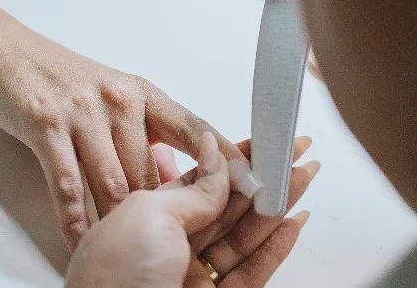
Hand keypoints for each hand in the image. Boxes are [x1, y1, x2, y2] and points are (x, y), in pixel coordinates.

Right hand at [0, 20, 248, 250]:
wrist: (2, 51)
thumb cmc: (61, 77)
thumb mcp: (114, 93)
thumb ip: (146, 130)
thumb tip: (173, 172)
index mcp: (144, 94)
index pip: (197, 130)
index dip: (228, 162)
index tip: (256, 188)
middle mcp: (121, 102)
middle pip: (152, 172)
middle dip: (159, 215)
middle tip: (171, 246)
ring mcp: (84, 114)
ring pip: (114, 184)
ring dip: (118, 224)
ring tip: (127, 254)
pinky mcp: (47, 127)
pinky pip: (69, 185)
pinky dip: (76, 220)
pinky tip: (82, 242)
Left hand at [66, 134, 318, 287]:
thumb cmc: (113, 279)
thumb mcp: (150, 215)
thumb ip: (194, 189)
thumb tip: (215, 152)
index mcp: (146, 220)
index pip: (201, 182)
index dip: (235, 160)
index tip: (263, 141)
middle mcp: (170, 248)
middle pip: (228, 208)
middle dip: (264, 180)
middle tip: (294, 154)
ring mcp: (194, 278)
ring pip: (245, 238)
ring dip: (277, 208)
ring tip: (303, 178)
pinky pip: (252, 273)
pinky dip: (276, 248)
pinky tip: (293, 223)